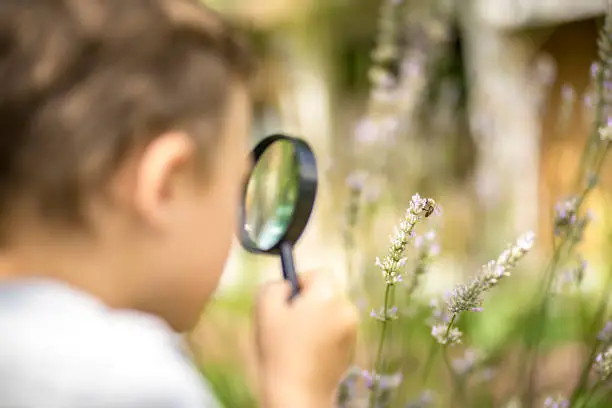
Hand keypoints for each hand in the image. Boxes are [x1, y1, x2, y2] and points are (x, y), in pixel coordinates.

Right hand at [254, 271, 357, 407]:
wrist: (298, 394)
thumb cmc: (279, 351)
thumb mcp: (265, 310)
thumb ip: (273, 286)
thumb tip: (285, 284)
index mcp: (327, 297)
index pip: (320, 272)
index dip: (302, 279)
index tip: (288, 295)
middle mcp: (345, 310)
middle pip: (327, 292)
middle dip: (308, 300)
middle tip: (288, 318)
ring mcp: (352, 331)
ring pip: (330, 312)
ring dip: (316, 318)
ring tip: (296, 340)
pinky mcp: (351, 349)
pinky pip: (335, 330)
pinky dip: (323, 335)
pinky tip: (307, 352)